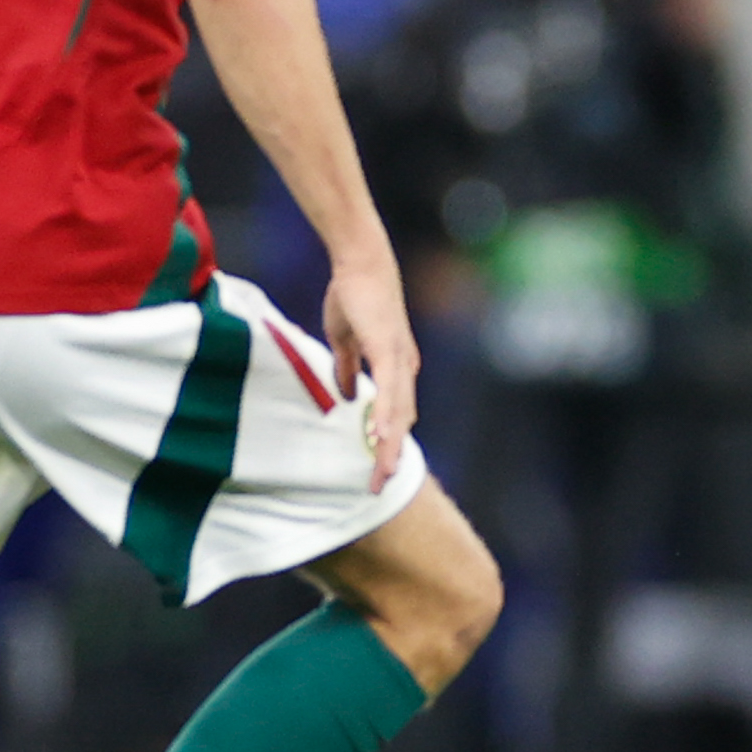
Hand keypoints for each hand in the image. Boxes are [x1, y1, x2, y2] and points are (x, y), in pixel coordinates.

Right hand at [322, 254, 419, 491]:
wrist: (361, 263)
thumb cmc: (355, 297)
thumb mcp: (346, 341)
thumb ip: (348, 369)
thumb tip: (346, 397)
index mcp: (396, 369)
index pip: (393, 416)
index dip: (386, 444)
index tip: (375, 471)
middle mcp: (404, 368)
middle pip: (400, 423)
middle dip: (388, 457)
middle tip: (376, 487)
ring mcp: (399, 359)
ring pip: (397, 413)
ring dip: (388, 446)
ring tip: (380, 474)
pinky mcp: (388, 348)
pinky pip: (388, 389)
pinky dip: (386, 414)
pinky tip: (381, 436)